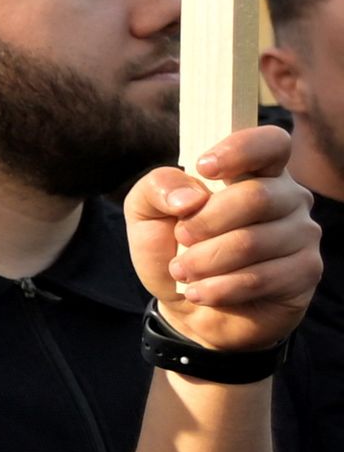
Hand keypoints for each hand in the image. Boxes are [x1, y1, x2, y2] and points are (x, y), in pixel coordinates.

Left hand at [124, 126, 319, 356]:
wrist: (190, 308)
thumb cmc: (173, 249)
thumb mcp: (146, 214)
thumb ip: (157, 188)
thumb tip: (191, 196)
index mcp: (255, 171)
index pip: (270, 143)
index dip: (240, 150)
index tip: (203, 167)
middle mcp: (287, 196)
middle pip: (256, 197)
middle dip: (205, 222)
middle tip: (180, 238)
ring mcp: (302, 233)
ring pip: (253, 241)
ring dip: (205, 261)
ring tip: (183, 270)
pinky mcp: (306, 271)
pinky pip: (261, 277)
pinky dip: (219, 287)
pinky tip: (200, 292)